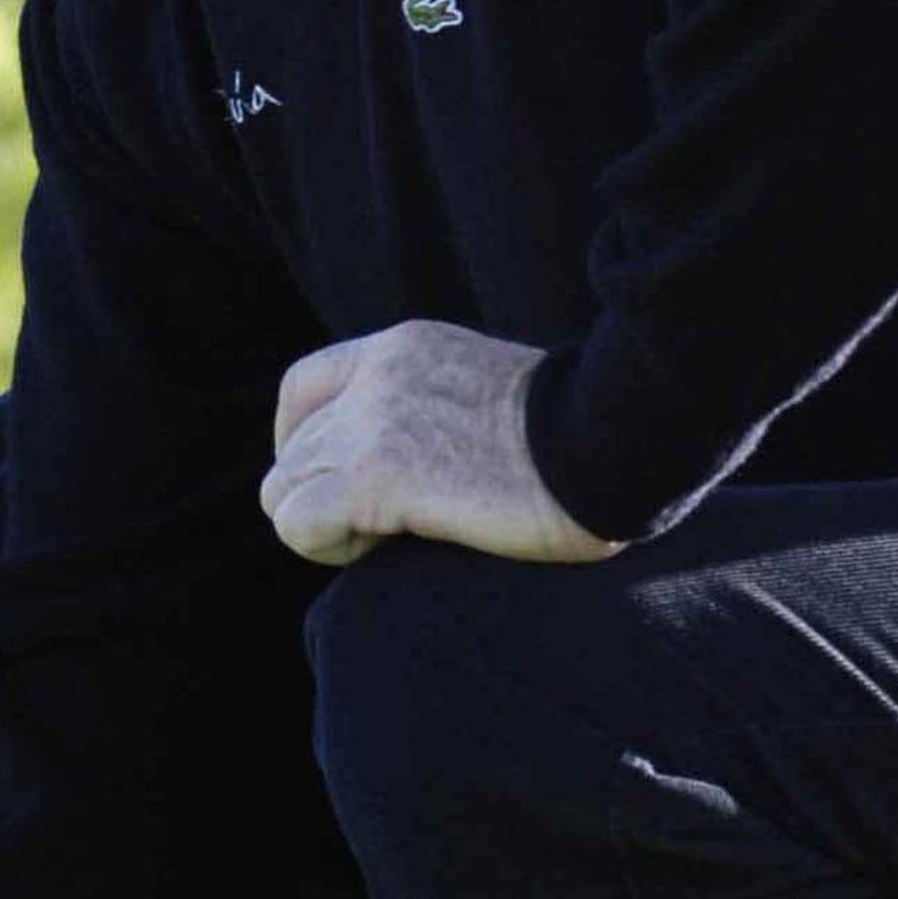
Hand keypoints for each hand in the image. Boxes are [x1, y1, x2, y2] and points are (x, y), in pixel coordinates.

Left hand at [260, 321, 616, 568]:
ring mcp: (372, 424)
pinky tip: (382, 549)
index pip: (302, 387)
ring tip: (384, 541)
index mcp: (403, 349)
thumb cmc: (583, 437)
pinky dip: (326, 547)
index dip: (301, 443)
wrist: (614, 439)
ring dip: (323, 526)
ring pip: (283, 489)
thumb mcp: (495, 395)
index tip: (336, 481)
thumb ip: (440, 409)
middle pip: (292, 449)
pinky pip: (298, 522)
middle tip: (379, 529)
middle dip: (321, 497)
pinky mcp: (377, 476)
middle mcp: (376, 377)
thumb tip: (416, 462)